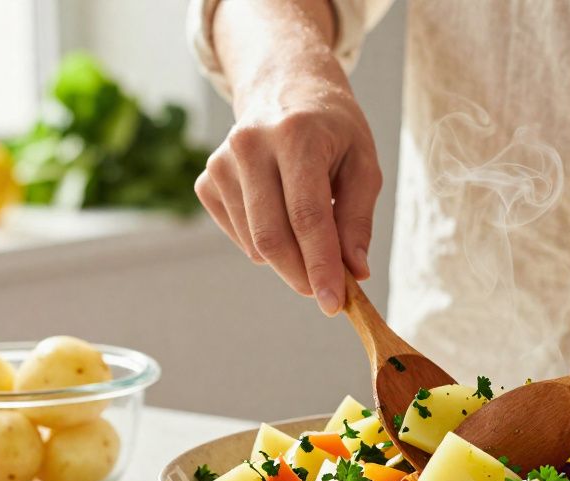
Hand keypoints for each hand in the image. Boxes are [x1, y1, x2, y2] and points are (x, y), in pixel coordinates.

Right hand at [195, 53, 381, 314]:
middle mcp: (250, 145)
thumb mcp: (362, 164)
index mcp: (296, 135)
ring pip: (255, 243)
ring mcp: (222, 162)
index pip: (307, 216)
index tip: (335, 304)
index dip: (321, 266)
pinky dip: (264, 243)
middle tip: (327, 292)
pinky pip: (238, 235)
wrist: (284, 87)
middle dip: (302, 275)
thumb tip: (355, 272)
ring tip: (312, 234)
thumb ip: (357, 220)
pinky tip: (281, 215)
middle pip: (272, 237)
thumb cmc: (332, 129)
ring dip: (288, 259)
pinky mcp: (207, 179)